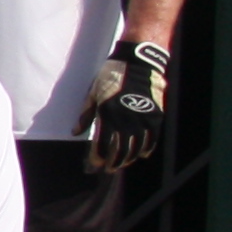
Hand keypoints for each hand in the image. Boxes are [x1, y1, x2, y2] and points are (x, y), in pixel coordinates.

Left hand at [77, 38, 170, 172]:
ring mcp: (142, 120)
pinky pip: (152, 140)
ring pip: (136, 149)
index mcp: (107, 115)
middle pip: (120, 151)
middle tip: (109, 169)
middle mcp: (125, 120)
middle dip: (113, 163)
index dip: (98, 157)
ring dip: (128, 159)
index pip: (102, 144)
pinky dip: (146, 150)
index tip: (95, 163)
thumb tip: (75, 132)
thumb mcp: (93, 93)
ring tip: (122, 163)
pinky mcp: (155, 117)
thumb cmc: (111, 76)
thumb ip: (85, 115)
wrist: (138, 63)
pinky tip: (141, 155)